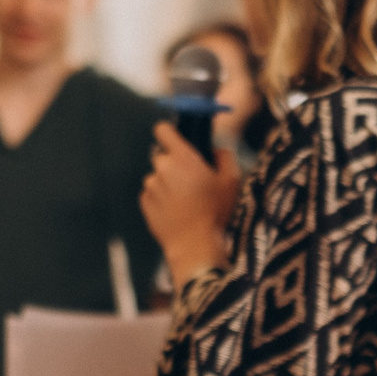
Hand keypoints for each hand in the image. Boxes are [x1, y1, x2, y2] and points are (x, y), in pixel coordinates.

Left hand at [140, 120, 239, 287]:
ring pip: (158, 177)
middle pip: (163, 157)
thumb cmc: (215, 212)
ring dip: (168, 184)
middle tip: (190, 182)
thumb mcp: (231, 181)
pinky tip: (176, 212)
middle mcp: (162, 168)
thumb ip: (224, 156)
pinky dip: (161, 199)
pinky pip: (152, 194)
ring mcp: (150, 186)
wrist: (194, 245)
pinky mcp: (144, 202)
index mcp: (182, 158)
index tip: (176, 140)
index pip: (163, 130)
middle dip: (174, 165)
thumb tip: (215, 149)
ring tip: (185, 203)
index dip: (169, 132)